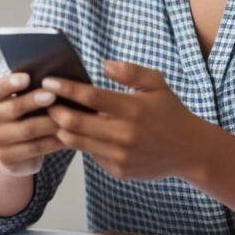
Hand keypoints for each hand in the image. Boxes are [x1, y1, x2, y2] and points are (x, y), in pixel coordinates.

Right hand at [0, 72, 63, 177]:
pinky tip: (67, 136)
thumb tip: (59, 81)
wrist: (10, 155)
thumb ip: (34, 93)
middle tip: (53, 95)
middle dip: (34, 101)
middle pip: (15, 108)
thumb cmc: (25, 121)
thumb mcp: (24, 105)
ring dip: (50, 123)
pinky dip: (53, 141)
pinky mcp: (6, 158)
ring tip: (68, 117)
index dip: (11, 82)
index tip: (27, 78)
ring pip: (28, 129)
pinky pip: (35, 148)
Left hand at [43, 60, 208, 180]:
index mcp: (132, 109)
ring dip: (61, 128)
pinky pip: (90, 154)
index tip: (48, 81)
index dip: (65, 89)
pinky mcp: (118, 170)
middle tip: (45, 100)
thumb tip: (103, 64)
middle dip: (54, 111)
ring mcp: (119, 155)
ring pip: (76, 141)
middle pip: (74, 123)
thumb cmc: (170, 112)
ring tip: (54, 115)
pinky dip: (80, 142)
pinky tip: (76, 131)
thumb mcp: (156, 84)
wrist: (189, 150)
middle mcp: (123, 134)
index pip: (89, 97)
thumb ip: (129, 72)